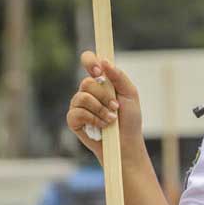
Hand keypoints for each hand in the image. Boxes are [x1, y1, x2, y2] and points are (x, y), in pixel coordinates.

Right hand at [66, 51, 146, 165]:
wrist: (126, 143)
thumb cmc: (129, 119)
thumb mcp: (130, 94)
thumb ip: (119, 77)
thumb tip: (105, 61)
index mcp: (101, 81)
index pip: (88, 61)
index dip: (89, 61)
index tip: (98, 71)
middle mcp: (87, 91)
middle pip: (86, 82)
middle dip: (104, 96)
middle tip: (115, 107)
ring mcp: (79, 105)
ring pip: (82, 97)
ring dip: (100, 109)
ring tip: (111, 119)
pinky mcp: (73, 120)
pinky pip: (77, 112)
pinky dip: (93, 119)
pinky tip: (102, 126)